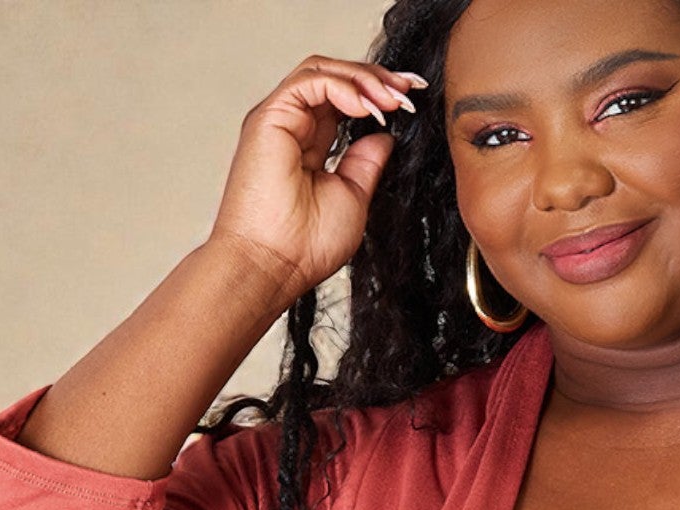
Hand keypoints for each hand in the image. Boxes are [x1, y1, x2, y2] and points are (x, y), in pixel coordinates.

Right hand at [207, 54, 428, 311]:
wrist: (273, 266)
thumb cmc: (305, 246)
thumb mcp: (353, 197)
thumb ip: (366, 163)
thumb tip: (384, 135)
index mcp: (310, 145)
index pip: (343, 101)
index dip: (377, 94)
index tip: (410, 101)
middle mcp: (292, 127)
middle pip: (334, 79)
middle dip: (376, 78)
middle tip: (410, 90)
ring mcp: (279, 120)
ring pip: (322, 72)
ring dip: (363, 79)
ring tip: (394, 99)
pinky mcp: (268, 117)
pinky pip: (310, 82)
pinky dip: (344, 87)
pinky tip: (369, 107)